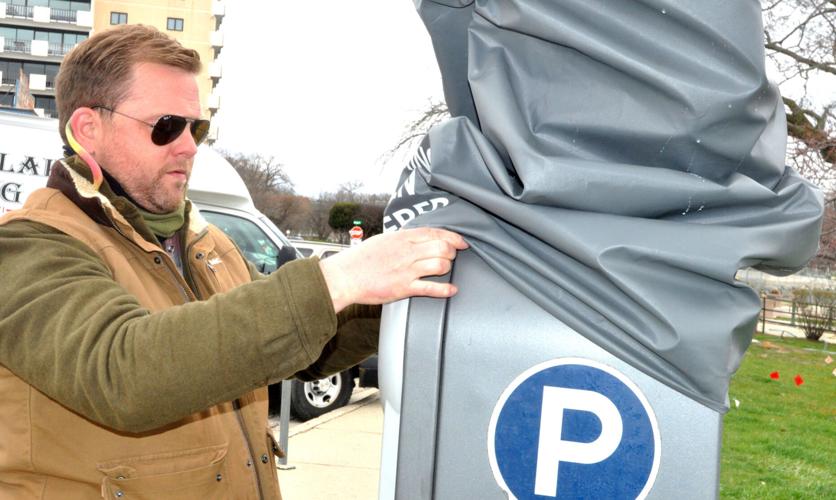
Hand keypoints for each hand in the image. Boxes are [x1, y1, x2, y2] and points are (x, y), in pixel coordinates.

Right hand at [318, 227, 468, 311]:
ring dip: (447, 268)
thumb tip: (417, 238)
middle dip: (451, 252)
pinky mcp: (404, 288)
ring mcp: (406, 270)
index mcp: (401, 238)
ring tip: (445, 271)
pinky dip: (445, 290)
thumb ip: (401, 239)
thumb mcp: (382, 240)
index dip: (452, 237)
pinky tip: (451, 290)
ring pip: (440, 265)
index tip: (460, 242)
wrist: (344, 277)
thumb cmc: (359, 259)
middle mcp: (407, 252)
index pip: (435, 232)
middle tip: (450, 257)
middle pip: (442, 247)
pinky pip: (431, 288)